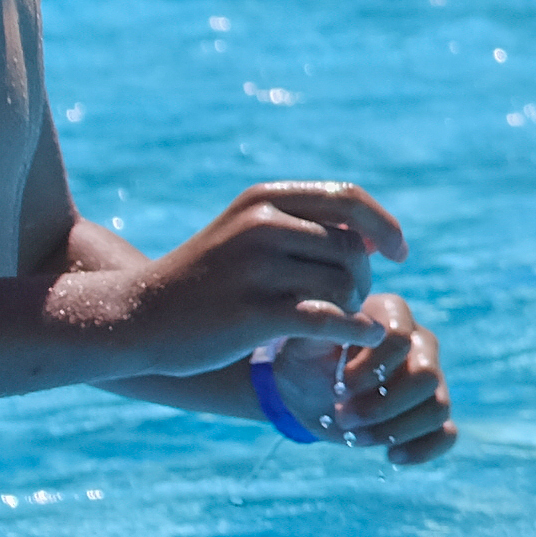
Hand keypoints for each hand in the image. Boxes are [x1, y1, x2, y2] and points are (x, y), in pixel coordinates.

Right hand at [60, 179, 401, 361]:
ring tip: (332, 319)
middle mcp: (259, 225)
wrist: (136, 319)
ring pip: (345, 284)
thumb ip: (307, 226)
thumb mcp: (247, 234)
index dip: (384, 226)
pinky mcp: (253, 314)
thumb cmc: (205, 280)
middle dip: (362, 278)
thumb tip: (376, 236)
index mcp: (263, 200)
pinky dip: (356, 329)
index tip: (399, 253)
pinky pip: (330, 319)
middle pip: (353, 248)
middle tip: (348, 301)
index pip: (349, 199)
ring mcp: (254, 269)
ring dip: (352, 306)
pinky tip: (363, 337)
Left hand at [303, 302, 457, 465]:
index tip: (339, 387)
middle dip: (382, 406)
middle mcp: (420, 344)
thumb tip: (358, 327)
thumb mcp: (301, 343)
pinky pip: (446, 435)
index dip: (371, 369)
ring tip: (355, 437)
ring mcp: (431, 380)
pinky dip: (422, 449)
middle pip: (427, 378)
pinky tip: (391, 455)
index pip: (401, 339)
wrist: (306, 390)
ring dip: (394, 430)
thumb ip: (323, 327)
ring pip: (438, 408)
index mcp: (393, 316)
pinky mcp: (429, 413)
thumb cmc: (305, 359)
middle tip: (342, 416)